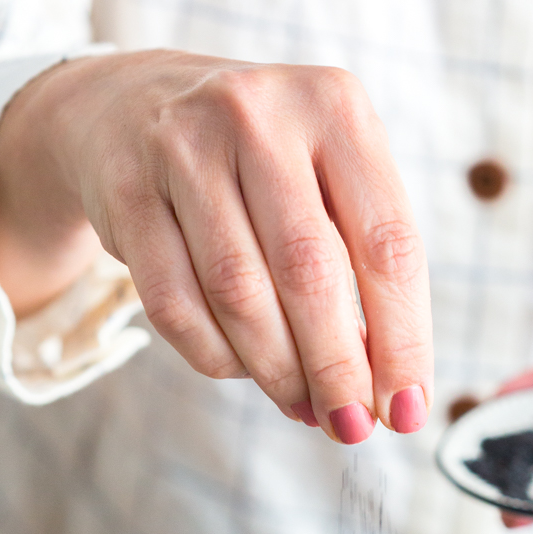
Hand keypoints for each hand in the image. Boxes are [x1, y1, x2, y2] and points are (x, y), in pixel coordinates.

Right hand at [0, 51, 432, 442]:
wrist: (129, 108)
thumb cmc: (260, 166)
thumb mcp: (326, 181)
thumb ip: (361, 268)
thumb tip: (383, 390)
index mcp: (335, 107)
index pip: (388, 244)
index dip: (402, 340)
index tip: (407, 410)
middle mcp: (259, 114)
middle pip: (311, 274)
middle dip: (337, 368)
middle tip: (351, 426)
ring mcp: (183, 146)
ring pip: (239, 294)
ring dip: (278, 371)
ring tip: (303, 407)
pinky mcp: (125, 190)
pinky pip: (175, 305)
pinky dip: (216, 356)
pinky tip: (241, 369)